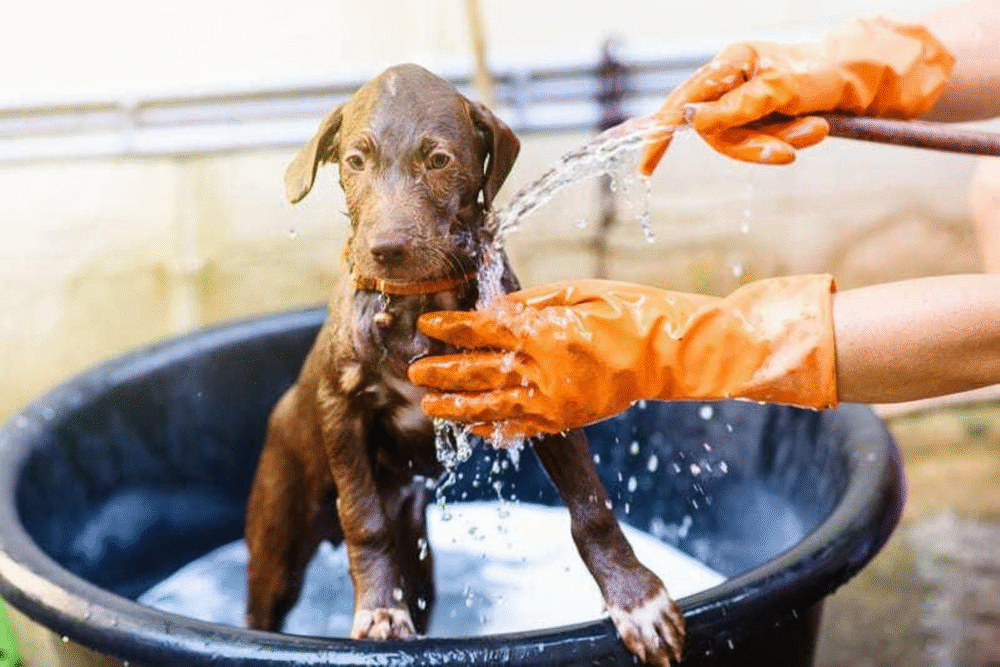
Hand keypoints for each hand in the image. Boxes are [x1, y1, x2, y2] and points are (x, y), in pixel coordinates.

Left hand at [408, 276, 837, 438]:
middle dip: (441, 370)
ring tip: (428, 404)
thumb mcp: (579, 293)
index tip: (426, 324)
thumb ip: (531, 304)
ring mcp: (554, 401)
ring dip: (456, 407)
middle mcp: (544, 371)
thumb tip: (491, 309)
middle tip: (413, 370)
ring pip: (492, 406)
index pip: (483, 329)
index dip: (451, 327)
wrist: (670, 354)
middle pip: (478, 371)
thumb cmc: (629, 312)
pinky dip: (494, 428)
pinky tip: (472, 427)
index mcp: (546, 333)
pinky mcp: (566, 419)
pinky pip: (521, 428)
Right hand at [640, 16, 953, 173]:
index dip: (660, 135)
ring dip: (779, 143)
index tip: (645, 168)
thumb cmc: (821, 74)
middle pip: (716, 132)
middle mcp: (730, 82)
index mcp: (730, 63)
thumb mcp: (782, 90)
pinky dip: (785, 142)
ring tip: (817, 130)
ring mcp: (743, 103)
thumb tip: (696, 123)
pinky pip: (758, 144)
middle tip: (793, 150)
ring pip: (740, 142)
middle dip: (754, 145)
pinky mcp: (758, 119)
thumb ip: (739, 107)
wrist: (860, 76)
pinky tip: (814, 127)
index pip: (682, 102)